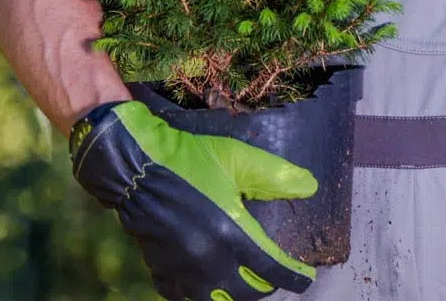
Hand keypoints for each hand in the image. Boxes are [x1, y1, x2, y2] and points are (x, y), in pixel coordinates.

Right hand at [70, 101, 317, 299]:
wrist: (134, 167)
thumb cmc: (189, 160)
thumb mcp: (238, 159)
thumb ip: (275, 176)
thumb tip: (310, 187)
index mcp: (231, 234)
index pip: (272, 269)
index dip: (294, 277)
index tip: (306, 279)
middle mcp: (208, 260)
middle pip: (246, 294)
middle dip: (264, 288)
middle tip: (272, 278)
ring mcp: (182, 270)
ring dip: (233, 296)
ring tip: (243, 285)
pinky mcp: (160, 270)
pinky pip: (182, 295)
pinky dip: (198, 293)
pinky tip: (206, 282)